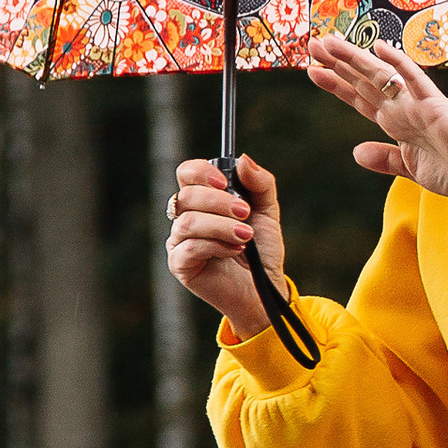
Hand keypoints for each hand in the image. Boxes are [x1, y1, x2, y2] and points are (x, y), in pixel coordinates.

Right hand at [167, 155, 286, 335]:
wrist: (264, 288)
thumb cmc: (261, 250)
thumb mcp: (268, 211)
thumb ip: (260, 183)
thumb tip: (243, 160)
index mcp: (202, 200)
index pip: (187, 173)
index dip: (202, 172)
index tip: (227, 182)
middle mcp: (185, 217)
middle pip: (186, 195)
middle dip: (219, 202)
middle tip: (245, 214)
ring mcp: (179, 241)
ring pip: (188, 222)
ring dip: (222, 225)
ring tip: (246, 236)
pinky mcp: (180, 265)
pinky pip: (189, 247)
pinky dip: (216, 245)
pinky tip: (235, 250)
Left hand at [307, 37, 447, 200]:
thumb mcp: (410, 169)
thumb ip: (385, 159)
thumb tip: (356, 153)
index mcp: (397, 123)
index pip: (360, 98)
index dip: (337, 84)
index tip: (314, 70)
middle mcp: (403, 108)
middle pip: (363, 81)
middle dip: (337, 64)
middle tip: (312, 44)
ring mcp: (418, 104)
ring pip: (380, 76)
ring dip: (354, 59)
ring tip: (328, 42)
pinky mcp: (435, 106)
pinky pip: (414, 80)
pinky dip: (398, 64)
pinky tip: (379, 47)